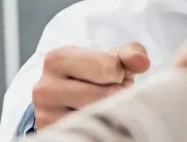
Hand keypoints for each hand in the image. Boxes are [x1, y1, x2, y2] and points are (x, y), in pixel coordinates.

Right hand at [31, 41, 151, 128]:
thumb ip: (129, 54)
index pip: (108, 68)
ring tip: (104, 109)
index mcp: (57, 60)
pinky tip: (98, 124)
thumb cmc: (92, 79)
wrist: (66, 105)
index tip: (110, 78)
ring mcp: (47, 117)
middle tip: (109, 96)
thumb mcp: (110, 60)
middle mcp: (45, 89)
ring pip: (99, 118)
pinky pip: (91, 134)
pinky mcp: (53, 135)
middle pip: (106, 95)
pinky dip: (103, 130)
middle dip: (117, 96)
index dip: (119, 75)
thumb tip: (141, 62)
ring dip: (112, 115)